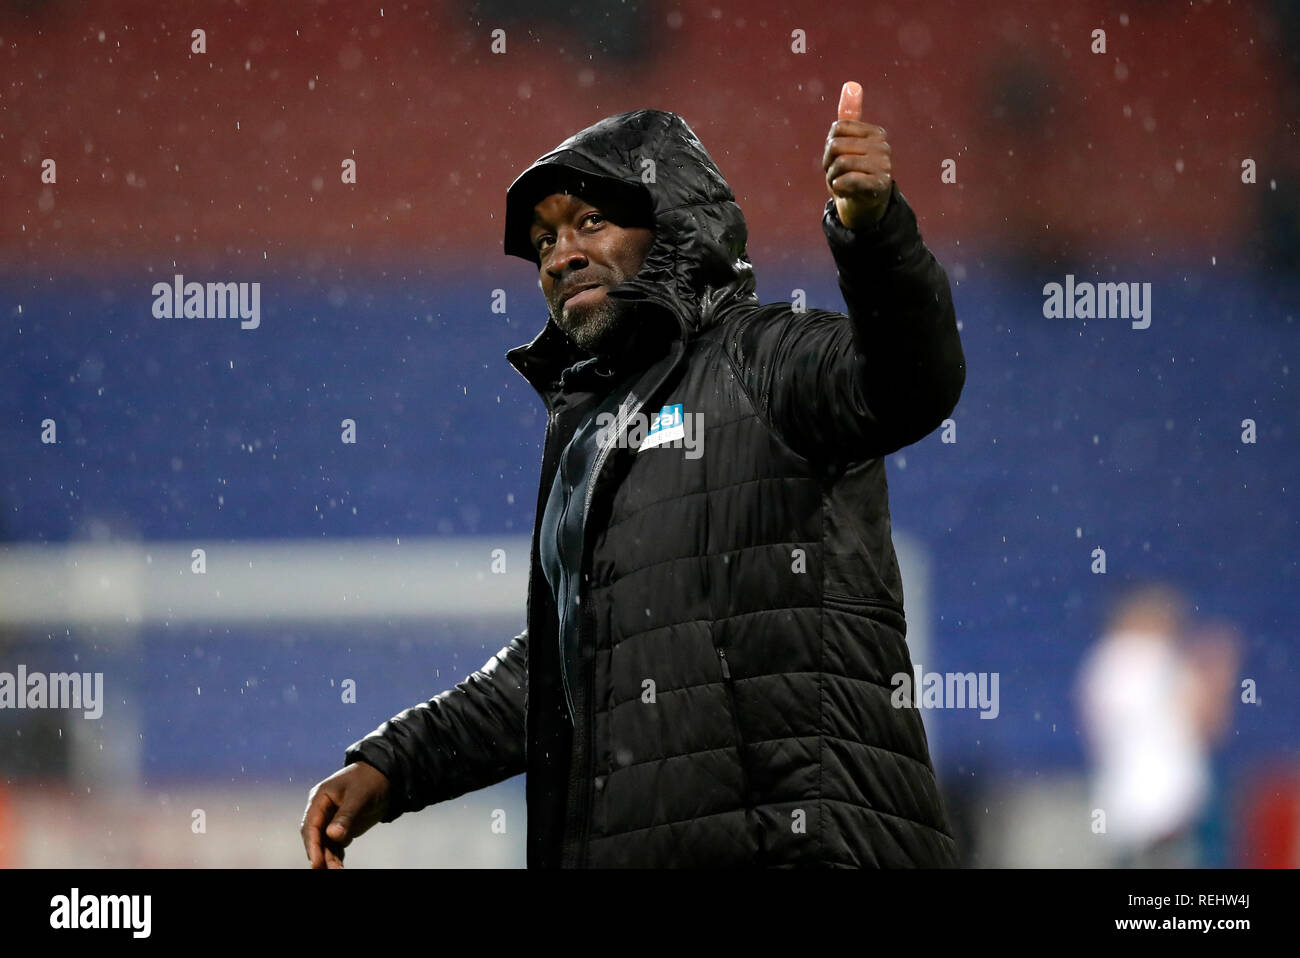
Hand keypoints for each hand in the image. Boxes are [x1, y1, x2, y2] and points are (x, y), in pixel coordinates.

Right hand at [300, 761, 391, 868]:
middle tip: (326, 869)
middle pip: (316, 837)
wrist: (386, 776)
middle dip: (320, 854)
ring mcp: (331, 820)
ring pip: (325, 844)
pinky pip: (335, 845)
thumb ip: (346, 816)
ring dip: (329, 858)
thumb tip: (332, 835)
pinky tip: (340, 866)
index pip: (311, 825)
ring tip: (337, 871)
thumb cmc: (370, 780)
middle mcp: (322, 811)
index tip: (316, 861)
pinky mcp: (342, 828)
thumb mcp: (359, 796)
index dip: (312, 844)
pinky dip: (336, 856)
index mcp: (320, 799)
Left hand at [823, 80, 892, 228]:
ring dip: (832, 178)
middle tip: (838, 174)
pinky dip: (839, 187)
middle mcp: (883, 146)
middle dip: (828, 164)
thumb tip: (852, 84)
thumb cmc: (853, 172)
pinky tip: (845, 190)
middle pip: (836, 146)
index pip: (837, 129)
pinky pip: (847, 180)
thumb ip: (849, 115)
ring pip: (840, 163)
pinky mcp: (879, 186)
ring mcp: (883, 166)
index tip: (836, 158)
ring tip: (841, 183)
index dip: (829, 146)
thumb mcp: (848, 142)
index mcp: (875, 133)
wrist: (864, 206)